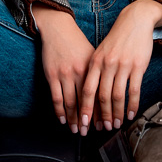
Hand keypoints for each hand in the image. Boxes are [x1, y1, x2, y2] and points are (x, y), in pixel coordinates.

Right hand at [34, 5, 96, 132]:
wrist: (58, 29)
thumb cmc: (77, 43)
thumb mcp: (93, 56)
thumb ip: (100, 73)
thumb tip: (109, 92)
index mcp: (94, 68)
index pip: (100, 94)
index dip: (102, 111)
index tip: (105, 123)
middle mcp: (81, 72)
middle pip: (87, 102)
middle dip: (90, 120)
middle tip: (92, 133)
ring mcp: (65, 74)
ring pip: (71, 103)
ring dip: (75, 119)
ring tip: (78, 130)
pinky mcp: (52, 75)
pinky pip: (56, 98)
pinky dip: (59, 111)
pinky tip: (63, 120)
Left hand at [79, 0, 161, 134]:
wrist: (134, 21)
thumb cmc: (116, 40)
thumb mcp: (100, 53)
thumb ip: (95, 72)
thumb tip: (91, 96)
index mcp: (95, 62)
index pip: (87, 90)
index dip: (85, 108)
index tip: (84, 122)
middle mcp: (107, 64)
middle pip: (102, 96)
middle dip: (102, 116)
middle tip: (103, 128)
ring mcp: (123, 66)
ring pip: (117, 96)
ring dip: (116, 113)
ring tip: (116, 124)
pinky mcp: (138, 66)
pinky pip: (134, 90)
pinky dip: (132, 105)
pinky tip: (130, 114)